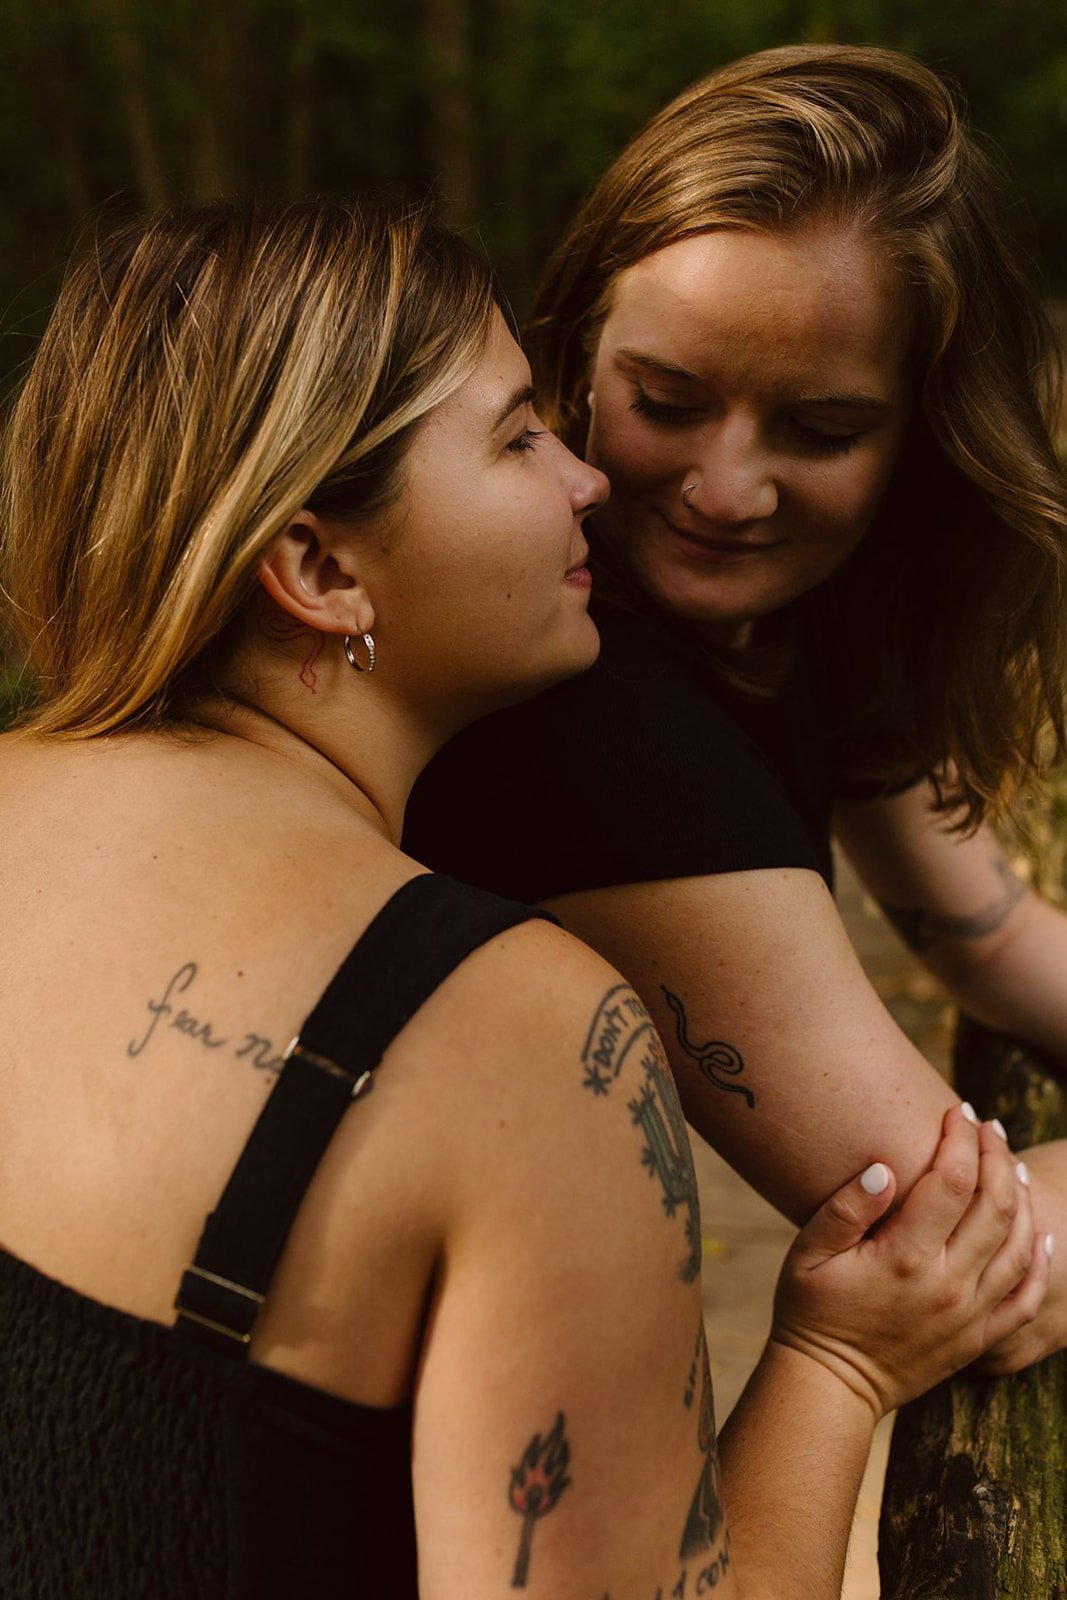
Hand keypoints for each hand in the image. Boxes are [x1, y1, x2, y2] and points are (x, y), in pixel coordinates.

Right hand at [771, 1105, 1049, 1418]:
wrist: (830, 1387)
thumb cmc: (810, 1312)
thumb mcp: (808, 1254)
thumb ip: (846, 1208)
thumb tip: (883, 1167)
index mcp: (904, 1257)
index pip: (950, 1181)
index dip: (959, 1139)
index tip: (955, 1111)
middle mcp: (947, 1284)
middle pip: (995, 1206)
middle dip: (996, 1156)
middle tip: (988, 1126)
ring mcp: (969, 1314)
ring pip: (1019, 1246)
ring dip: (1021, 1199)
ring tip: (1012, 1165)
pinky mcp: (978, 1338)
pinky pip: (1026, 1298)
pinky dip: (1041, 1262)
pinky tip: (1041, 1233)